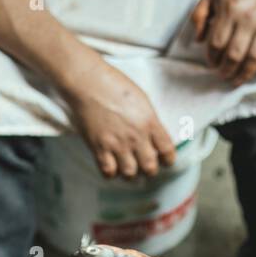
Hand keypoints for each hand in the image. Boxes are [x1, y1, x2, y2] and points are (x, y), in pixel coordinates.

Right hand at [61, 58, 176, 178]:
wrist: (87, 82)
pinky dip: (111, 172)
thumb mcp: (142, 100)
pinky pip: (108, 172)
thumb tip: (156, 139)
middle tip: (144, 165)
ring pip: (130, 174)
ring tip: (128, 166)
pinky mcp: (99, 148)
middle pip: (150, 168)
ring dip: (130, 172)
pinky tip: (111, 164)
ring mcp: (116, 144)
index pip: (167, 151)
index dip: (168, 160)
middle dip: (149, 170)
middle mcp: (135, 136)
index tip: (165, 161)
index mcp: (149, 122)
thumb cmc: (114, 86)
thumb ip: (150, 122)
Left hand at [190, 0, 255, 84]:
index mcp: (230, 10)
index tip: (212, 64)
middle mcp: (249, 19)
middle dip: (227, 70)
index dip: (212, 58)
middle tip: (223, 76)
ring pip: (255, 58)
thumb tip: (199, 41)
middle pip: (235, 54)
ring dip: (245, 74)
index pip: (217, 43)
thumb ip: (200, 15)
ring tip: (238, 81)